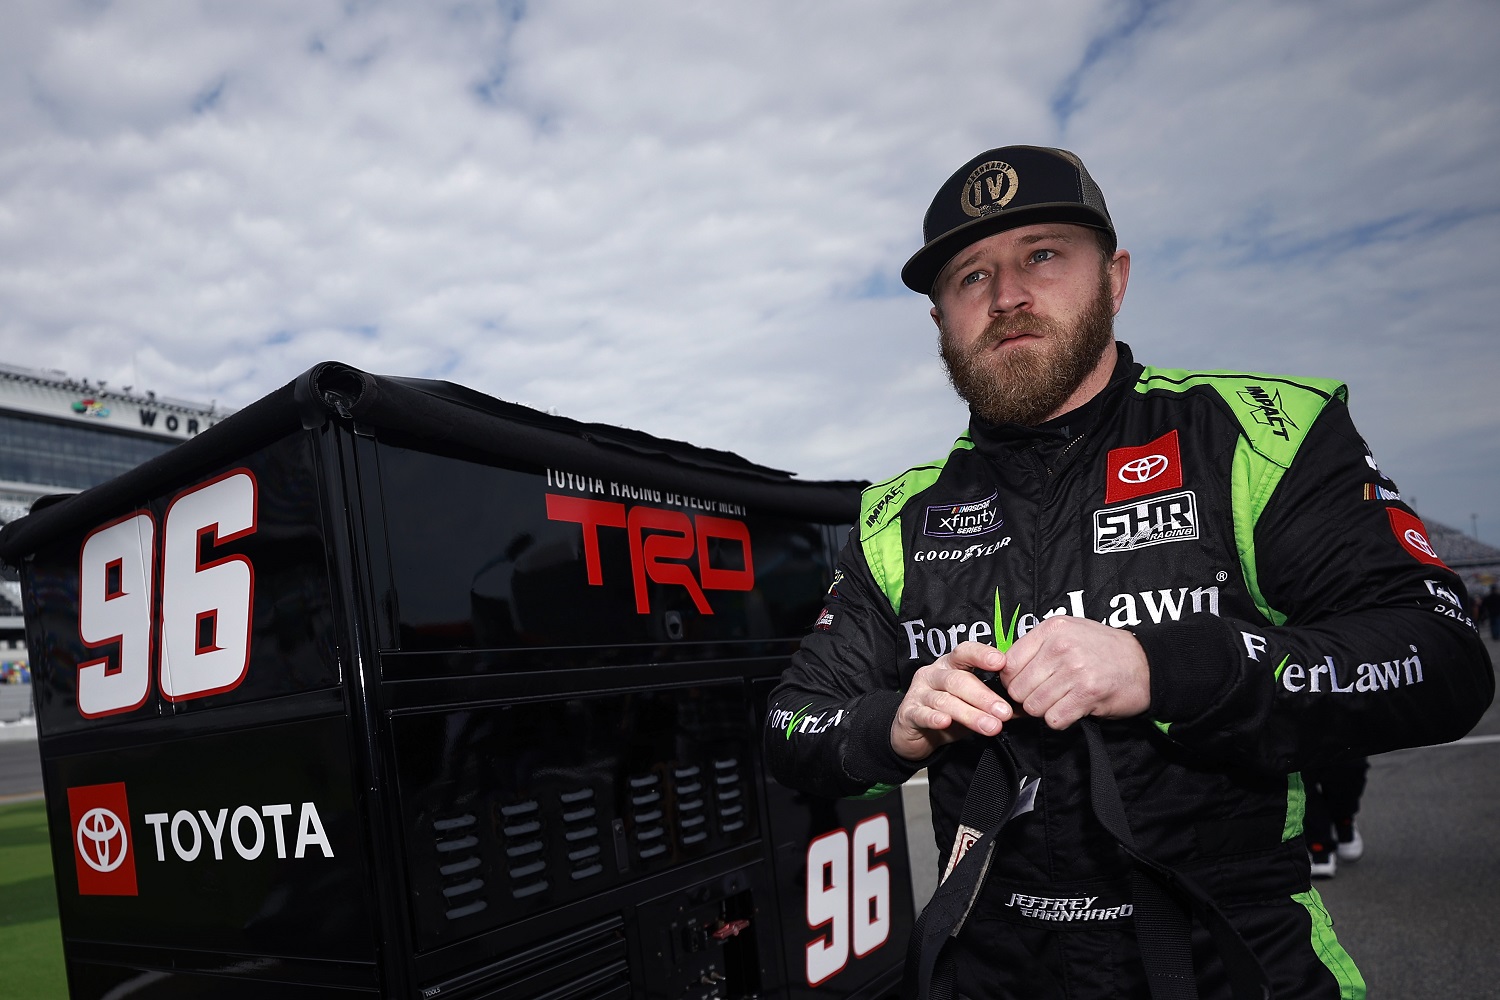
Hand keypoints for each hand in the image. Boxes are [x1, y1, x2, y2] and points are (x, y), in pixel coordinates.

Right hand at [890, 641, 1013, 760]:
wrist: (913, 732)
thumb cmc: (949, 712)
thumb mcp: (973, 704)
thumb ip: (996, 702)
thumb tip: (1028, 706)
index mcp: (950, 664)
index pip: (965, 652)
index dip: (982, 654)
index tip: (1002, 663)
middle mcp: (934, 673)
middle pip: (958, 679)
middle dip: (984, 696)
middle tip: (1004, 712)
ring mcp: (919, 692)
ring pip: (945, 700)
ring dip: (970, 714)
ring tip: (991, 727)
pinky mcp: (909, 713)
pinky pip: (922, 714)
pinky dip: (934, 718)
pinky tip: (946, 723)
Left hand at [996, 616, 1150, 728]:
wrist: (1146, 663)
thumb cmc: (1103, 650)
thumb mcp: (1068, 633)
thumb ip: (1037, 648)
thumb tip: (1004, 675)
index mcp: (1052, 629)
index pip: (1009, 663)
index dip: (1012, 680)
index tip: (1026, 684)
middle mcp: (1061, 647)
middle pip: (1018, 689)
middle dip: (1028, 699)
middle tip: (1047, 696)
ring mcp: (1075, 670)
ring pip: (1034, 706)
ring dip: (1045, 710)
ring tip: (1062, 700)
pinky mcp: (1088, 694)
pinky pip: (1054, 719)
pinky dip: (1060, 720)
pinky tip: (1073, 709)